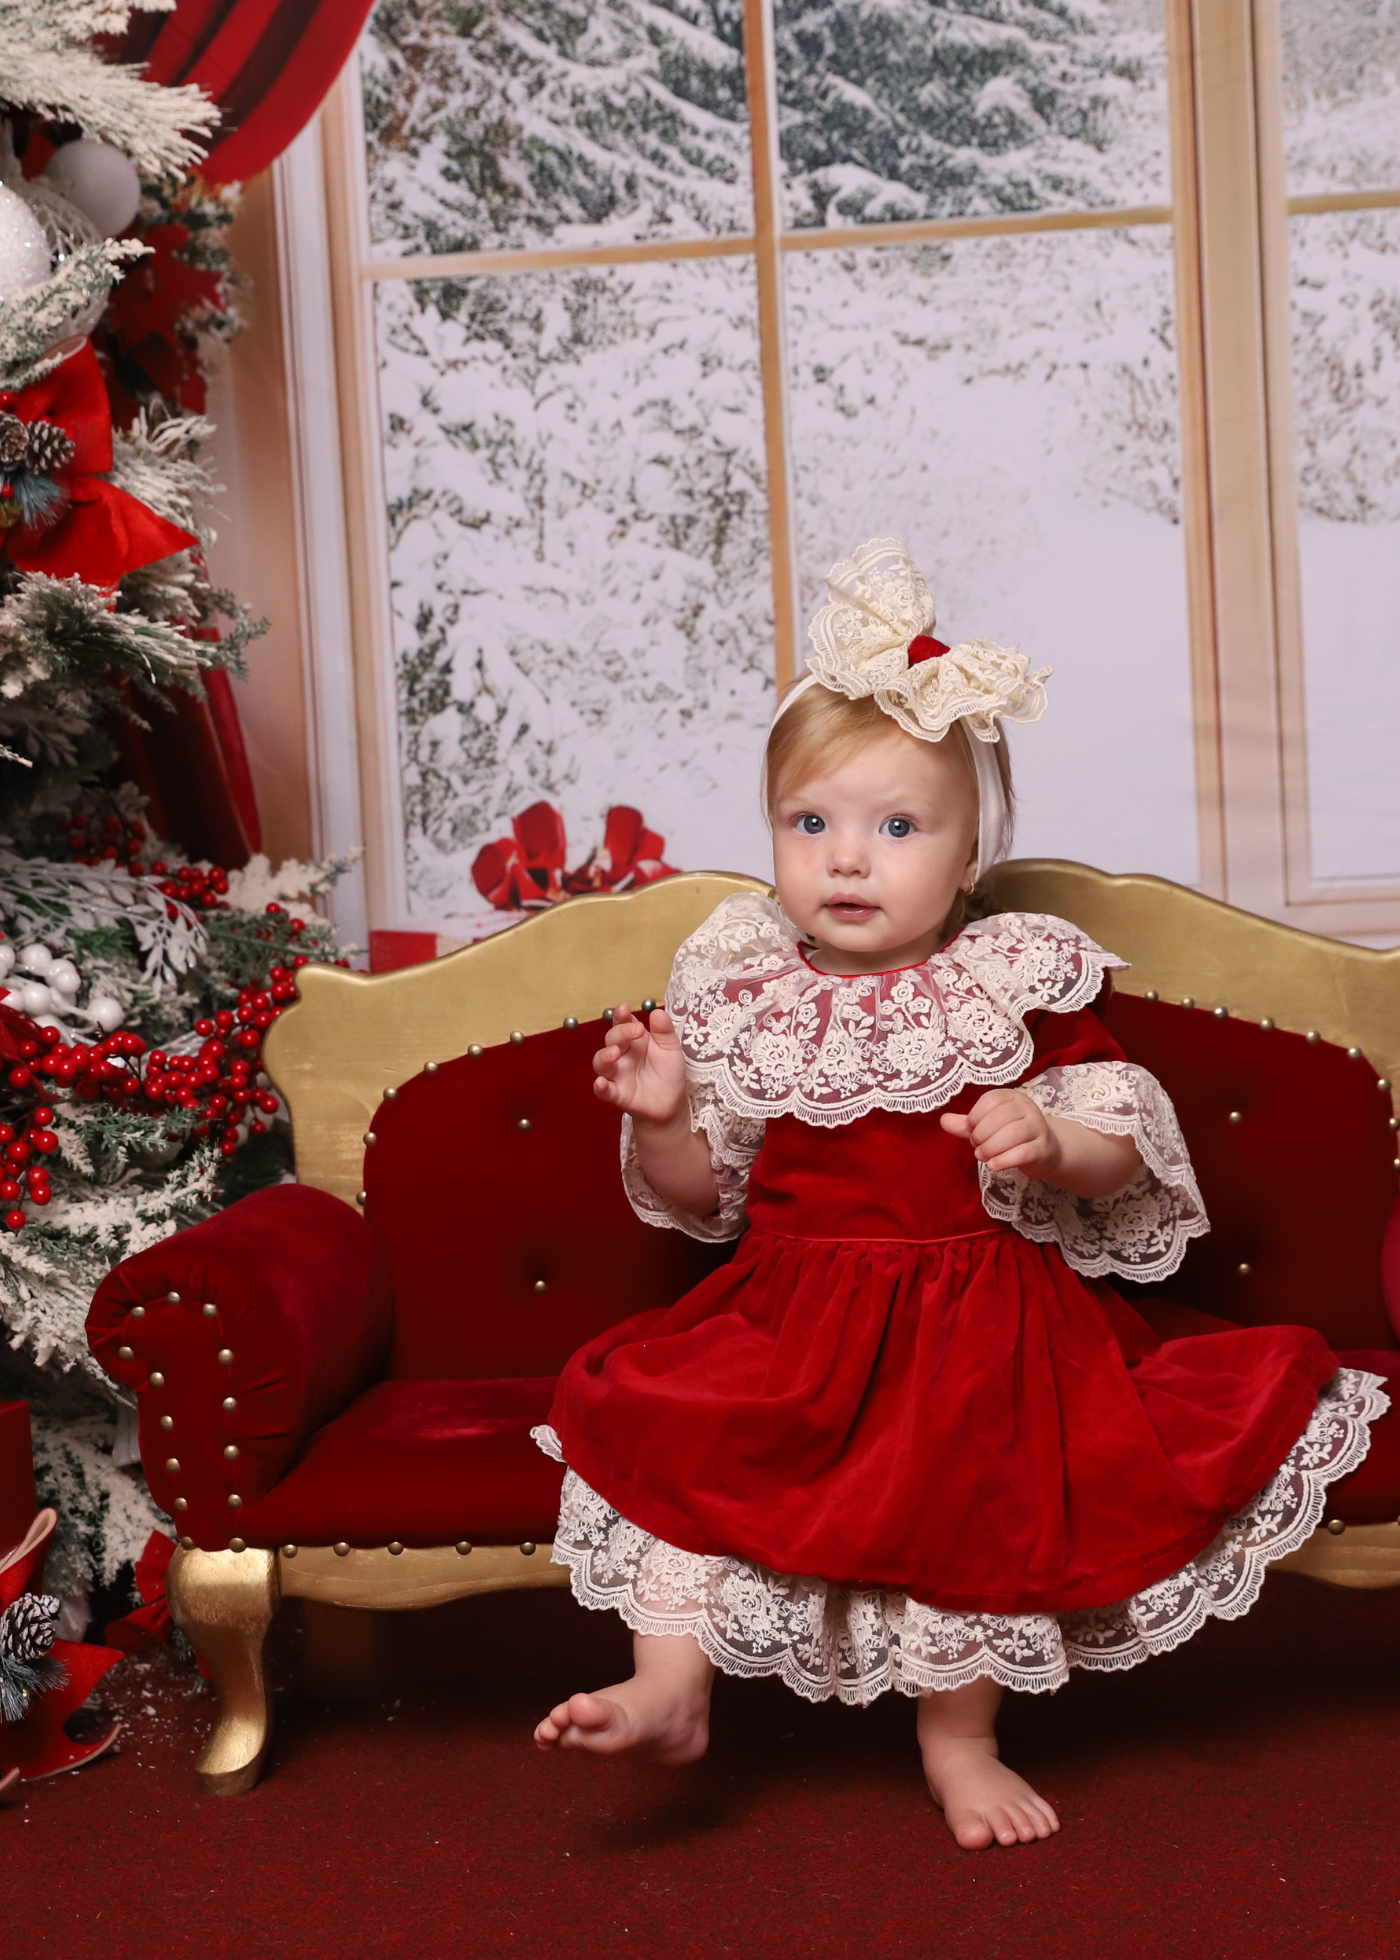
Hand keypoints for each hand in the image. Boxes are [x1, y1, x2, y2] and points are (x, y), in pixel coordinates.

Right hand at [592, 1003, 687, 1126]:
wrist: (672, 1103)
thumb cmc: (668, 1073)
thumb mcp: (671, 1049)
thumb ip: (664, 1031)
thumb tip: (658, 1012)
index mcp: (634, 1041)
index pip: (622, 1024)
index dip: (621, 1016)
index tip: (625, 1008)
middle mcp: (622, 1055)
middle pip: (612, 1040)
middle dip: (620, 1033)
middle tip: (636, 1030)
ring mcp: (618, 1074)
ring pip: (601, 1063)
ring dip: (604, 1056)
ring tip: (615, 1052)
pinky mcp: (618, 1094)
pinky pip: (604, 1091)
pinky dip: (600, 1087)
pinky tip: (601, 1083)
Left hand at [940, 1088, 1059, 1177]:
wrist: (1045, 1150)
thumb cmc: (1011, 1135)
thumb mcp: (987, 1126)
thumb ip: (966, 1124)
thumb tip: (943, 1121)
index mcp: (1012, 1097)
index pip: (990, 1100)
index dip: (975, 1117)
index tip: (971, 1131)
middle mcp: (1027, 1108)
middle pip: (1000, 1117)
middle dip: (982, 1135)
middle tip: (977, 1147)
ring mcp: (1038, 1127)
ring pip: (1012, 1134)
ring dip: (991, 1148)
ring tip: (982, 1156)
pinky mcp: (1043, 1148)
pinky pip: (1023, 1153)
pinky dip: (1004, 1160)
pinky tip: (992, 1166)